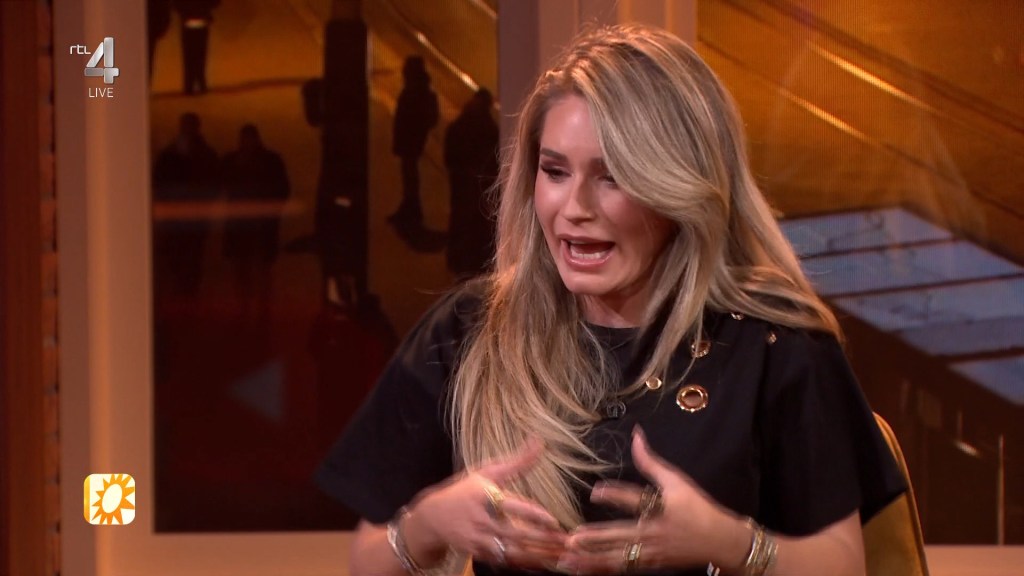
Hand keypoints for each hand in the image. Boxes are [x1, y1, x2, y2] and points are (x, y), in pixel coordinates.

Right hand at [405, 439, 567, 569]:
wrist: (433, 517)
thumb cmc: (465, 490)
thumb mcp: (488, 472)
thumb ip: (517, 461)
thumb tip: (539, 442)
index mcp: (485, 496)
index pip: (512, 507)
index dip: (533, 515)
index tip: (553, 521)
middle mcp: (481, 520)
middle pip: (515, 533)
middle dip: (541, 540)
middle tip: (565, 542)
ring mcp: (478, 539)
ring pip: (511, 551)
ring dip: (536, 555)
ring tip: (559, 555)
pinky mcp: (478, 554)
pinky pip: (504, 561)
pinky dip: (523, 563)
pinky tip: (541, 563)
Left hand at [559, 428, 745, 573]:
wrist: (721, 542)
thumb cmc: (699, 509)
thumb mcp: (677, 481)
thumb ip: (651, 461)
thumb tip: (636, 435)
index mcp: (661, 509)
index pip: (637, 500)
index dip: (616, 494)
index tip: (595, 491)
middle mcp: (654, 533)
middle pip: (623, 537)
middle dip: (597, 539)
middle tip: (574, 538)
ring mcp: (652, 553)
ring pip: (618, 558)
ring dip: (594, 559)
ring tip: (570, 559)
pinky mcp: (650, 565)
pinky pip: (622, 568)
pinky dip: (603, 569)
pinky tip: (585, 569)